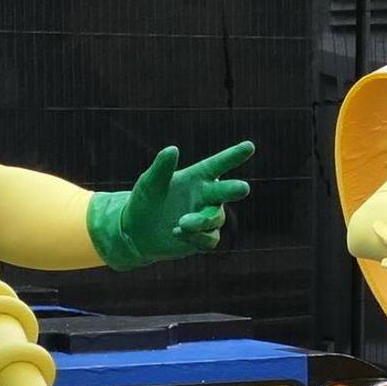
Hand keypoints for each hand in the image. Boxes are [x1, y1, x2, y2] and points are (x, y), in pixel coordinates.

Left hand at [88, 139, 255, 266]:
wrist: (137, 231)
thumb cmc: (145, 200)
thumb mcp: (149, 182)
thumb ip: (161, 167)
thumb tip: (172, 149)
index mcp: (198, 177)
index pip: (218, 165)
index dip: (233, 156)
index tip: (249, 146)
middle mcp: (207, 196)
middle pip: (228, 191)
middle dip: (235, 189)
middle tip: (243, 188)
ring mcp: (207, 217)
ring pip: (216, 218)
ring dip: (200, 220)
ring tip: (181, 222)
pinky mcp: (203, 238)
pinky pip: (209, 239)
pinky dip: (195, 237)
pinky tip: (176, 232)